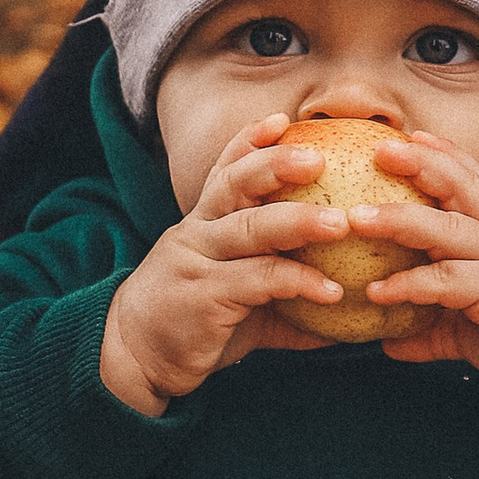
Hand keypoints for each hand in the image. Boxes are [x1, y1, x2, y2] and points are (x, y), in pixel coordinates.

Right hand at [99, 115, 348, 413]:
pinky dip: (298, 281)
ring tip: (341, 223)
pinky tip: (333, 291)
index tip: (281, 120)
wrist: (134, 358)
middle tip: (320, 157)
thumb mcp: (238, 297)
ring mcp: (198, 264)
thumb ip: (283, 291)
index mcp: (203, 223)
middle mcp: (197, 233)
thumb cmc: (196, 321)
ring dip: (297, 221)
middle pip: (232, 185)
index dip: (248, 143)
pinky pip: (258, 281)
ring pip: (247, 229)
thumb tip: (344, 297)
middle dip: (274, 164)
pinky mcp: (204, 298)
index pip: (223, 171)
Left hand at [352, 132, 478, 415]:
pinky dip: (410, 284)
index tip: (410, 136)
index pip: (475, 179)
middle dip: (421, 163)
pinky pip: (447, 281)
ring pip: (448, 228)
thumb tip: (388, 341)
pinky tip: (379, 292)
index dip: (444, 154)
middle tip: (379, 148)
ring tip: (357, 218)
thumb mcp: (475, 321)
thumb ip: (433, 324)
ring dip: (400, 219)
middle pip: (462, 186)